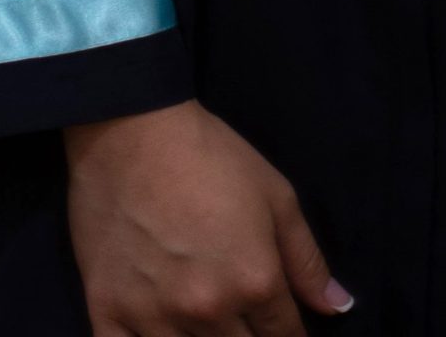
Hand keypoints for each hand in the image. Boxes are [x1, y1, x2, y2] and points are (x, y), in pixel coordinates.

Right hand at [65, 99, 353, 334]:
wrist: (132, 129)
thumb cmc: (212, 156)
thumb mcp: (276, 196)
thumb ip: (307, 260)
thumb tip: (339, 308)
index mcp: (255, 282)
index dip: (288, 336)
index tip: (280, 326)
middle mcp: (208, 311)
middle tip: (242, 318)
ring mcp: (152, 318)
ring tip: (205, 324)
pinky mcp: (106, 314)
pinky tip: (159, 334)